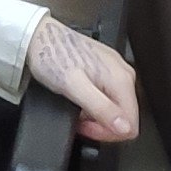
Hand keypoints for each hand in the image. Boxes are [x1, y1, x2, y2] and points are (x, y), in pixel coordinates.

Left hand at [24, 18, 139, 144]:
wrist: (39, 37)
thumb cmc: (52, 56)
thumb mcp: (74, 87)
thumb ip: (101, 108)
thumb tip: (124, 127)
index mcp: (121, 79)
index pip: (130, 125)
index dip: (108, 133)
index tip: (87, 127)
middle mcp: (123, 73)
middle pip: (125, 118)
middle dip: (101, 124)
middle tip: (80, 119)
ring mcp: (115, 70)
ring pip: (116, 108)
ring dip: (96, 115)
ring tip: (77, 106)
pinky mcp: (106, 69)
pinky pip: (108, 96)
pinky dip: (94, 103)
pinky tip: (80, 98)